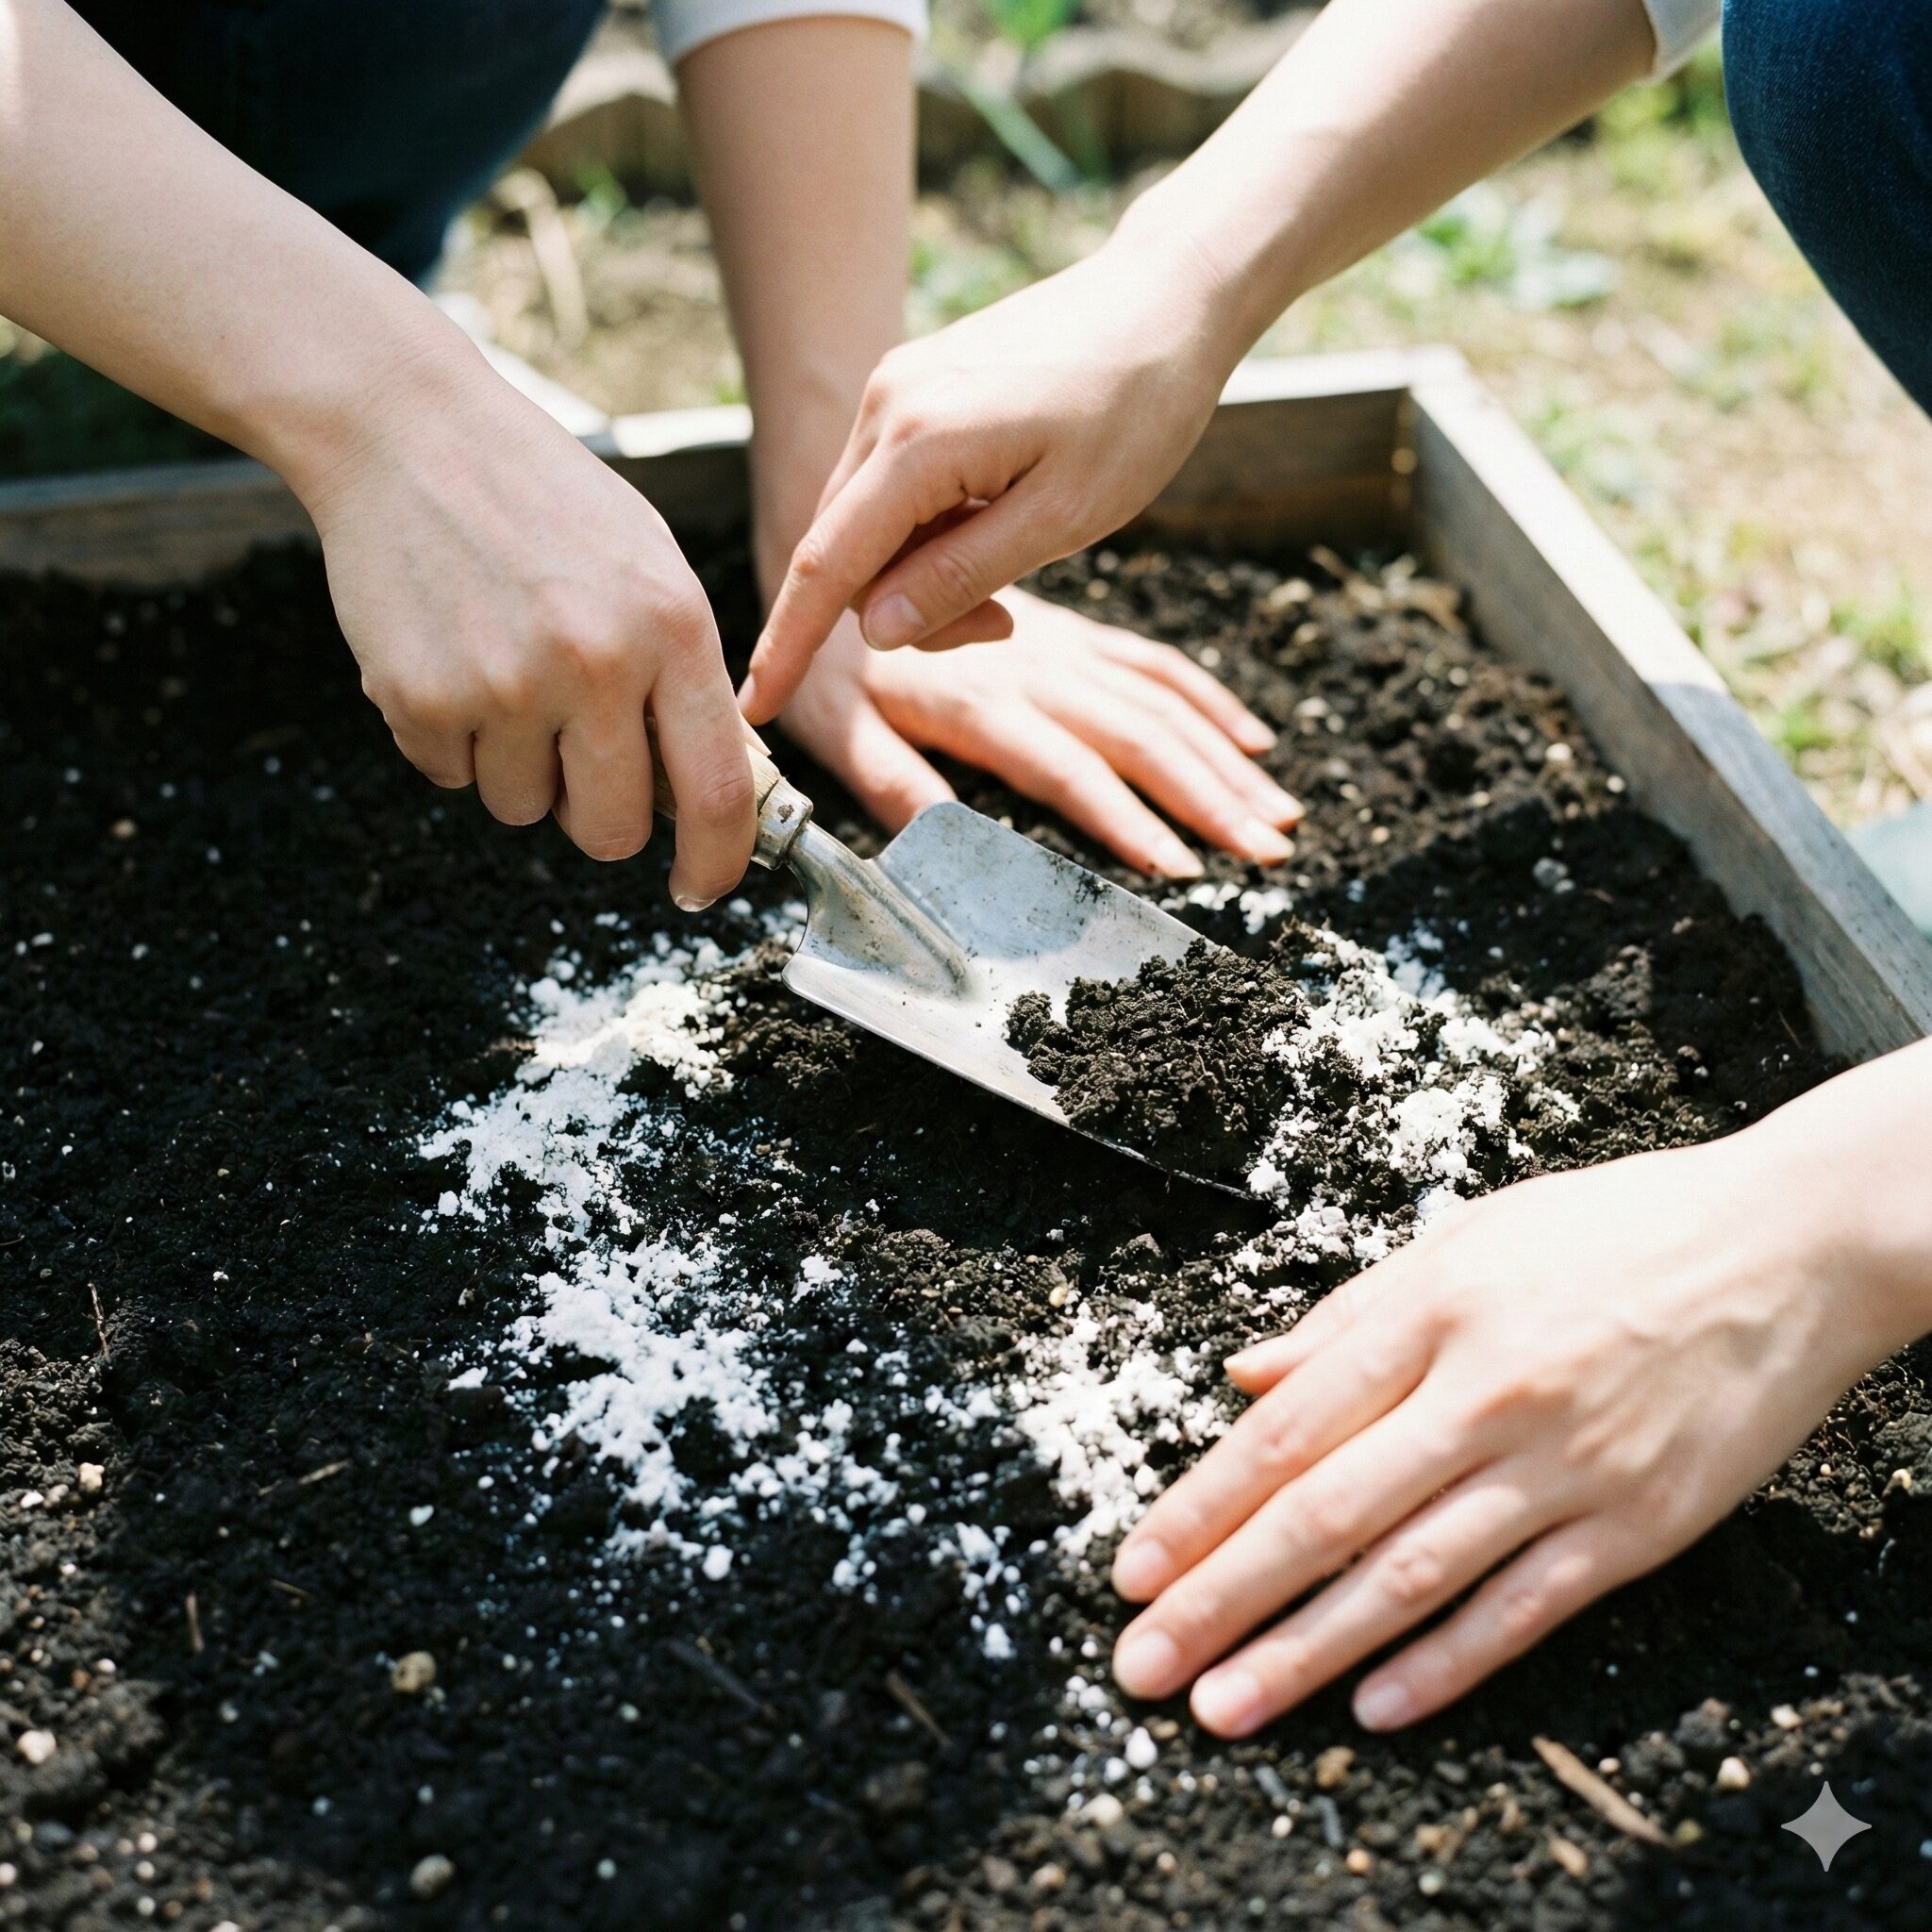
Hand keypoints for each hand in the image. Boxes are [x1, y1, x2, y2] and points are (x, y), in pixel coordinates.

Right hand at [303, 347, 754, 905]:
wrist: (408, 430)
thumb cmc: (547, 505)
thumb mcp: (653, 571)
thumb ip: (689, 682)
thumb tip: (723, 795)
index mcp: (672, 629)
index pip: (717, 793)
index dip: (717, 863)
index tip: (702, 887)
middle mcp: (594, 663)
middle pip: (612, 831)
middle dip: (601, 818)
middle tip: (580, 758)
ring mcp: (501, 684)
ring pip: (523, 809)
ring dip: (518, 768)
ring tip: (507, 672)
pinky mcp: (418, 695)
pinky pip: (450, 777)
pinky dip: (453, 740)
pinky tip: (453, 655)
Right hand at [740, 239, 1234, 722]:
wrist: (1168, 297)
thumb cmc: (1136, 406)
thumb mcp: (1063, 517)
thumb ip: (960, 575)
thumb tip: (875, 632)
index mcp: (918, 442)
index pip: (828, 566)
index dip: (789, 645)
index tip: (759, 707)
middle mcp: (885, 405)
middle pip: (845, 552)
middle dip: (903, 610)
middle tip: (1003, 621)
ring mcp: (896, 388)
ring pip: (868, 523)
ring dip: (921, 568)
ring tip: (1014, 561)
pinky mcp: (915, 384)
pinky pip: (893, 484)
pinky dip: (930, 526)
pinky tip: (999, 514)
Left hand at [777, 589, 1299, 876]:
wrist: (844, 558)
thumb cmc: (831, 665)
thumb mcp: (838, 728)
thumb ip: (889, 781)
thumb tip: (931, 840)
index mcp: (980, 704)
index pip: (1069, 771)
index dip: (1127, 822)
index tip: (1181, 868)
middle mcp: (1036, 673)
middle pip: (1141, 739)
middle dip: (1212, 800)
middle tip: (1269, 852)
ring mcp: (1064, 651)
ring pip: (1164, 705)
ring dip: (1228, 762)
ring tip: (1281, 816)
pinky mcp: (1075, 637)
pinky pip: (1155, 666)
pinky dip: (1209, 703)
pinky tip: (1255, 742)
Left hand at [1108, 1098, 1919, 1735]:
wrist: (1783, 1248)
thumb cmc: (1611, 1232)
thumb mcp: (1463, 1241)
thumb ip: (1347, 1318)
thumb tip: (1243, 1372)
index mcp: (1432, 1313)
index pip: (1289, 1427)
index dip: (1202, 1505)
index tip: (1135, 1569)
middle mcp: (1487, 1393)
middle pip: (1329, 1512)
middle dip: (1224, 1596)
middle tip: (1146, 1664)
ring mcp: (1565, 1465)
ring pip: (1412, 1575)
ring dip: (1308, 1651)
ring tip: (1227, 1705)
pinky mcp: (1638, 1524)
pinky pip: (1525, 1608)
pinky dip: (1447, 1664)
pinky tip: (1374, 1708)